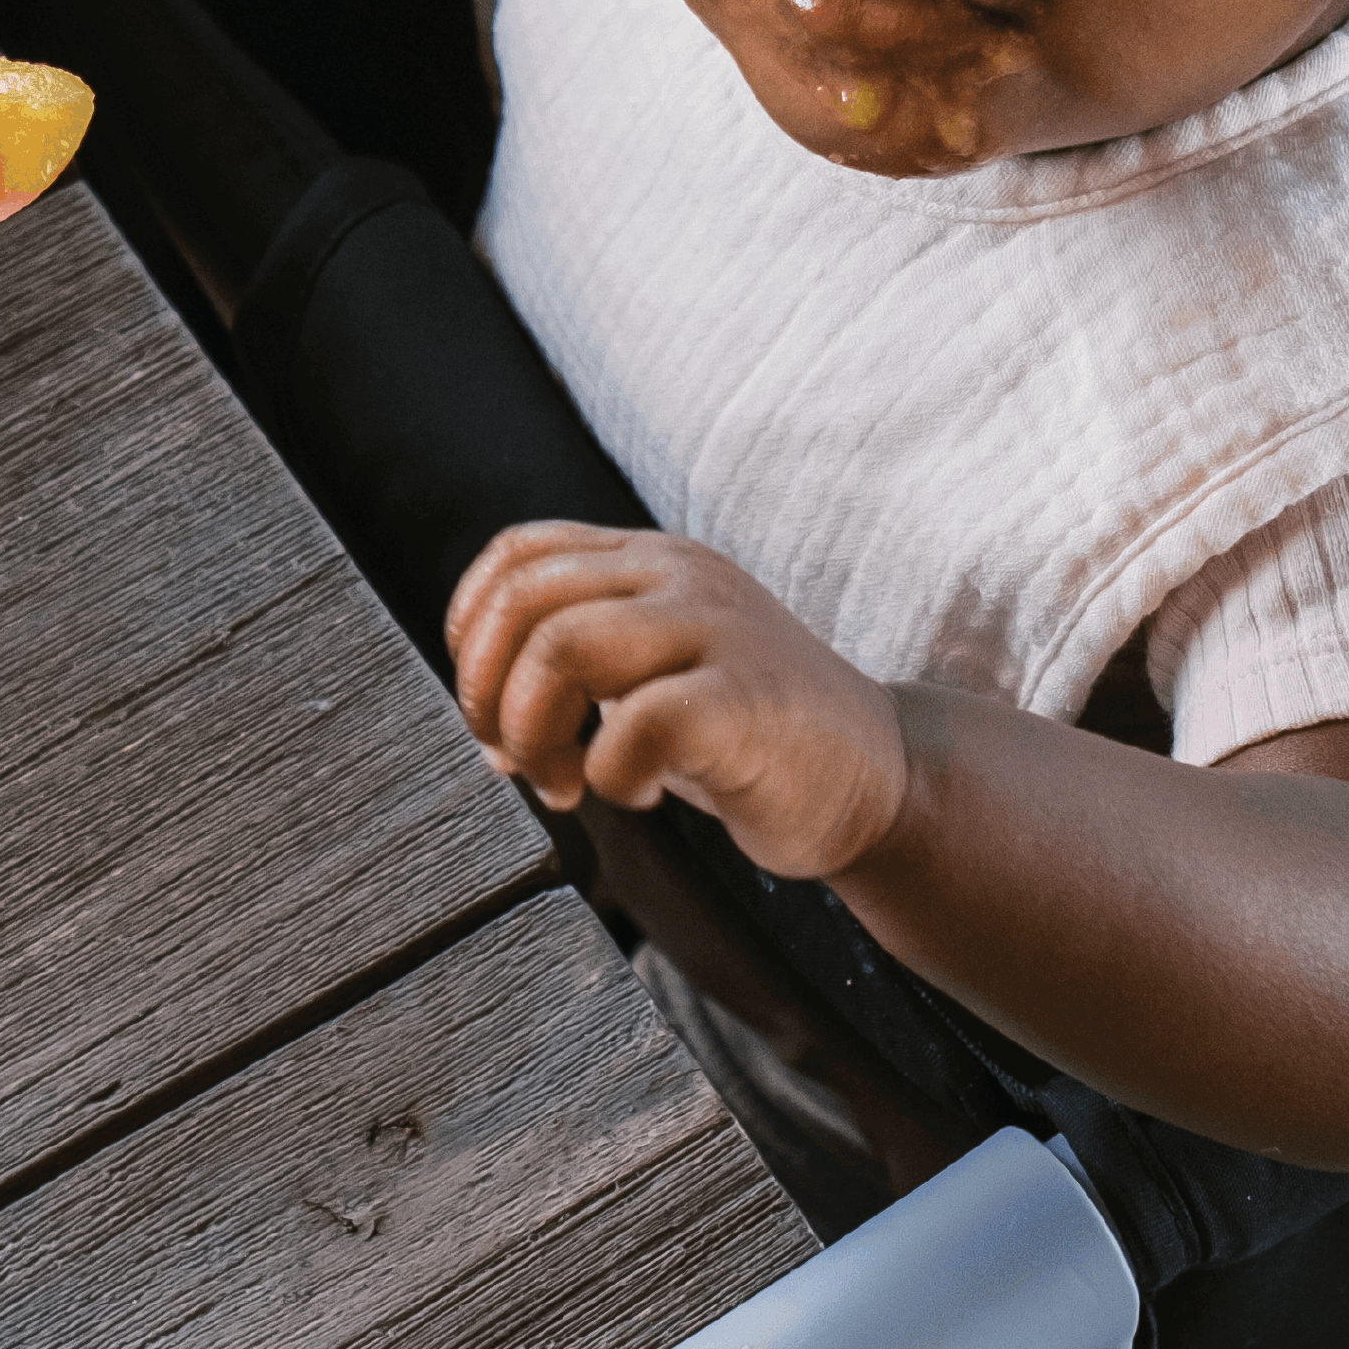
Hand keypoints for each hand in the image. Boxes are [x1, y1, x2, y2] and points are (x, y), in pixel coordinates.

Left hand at [445, 521, 910, 882]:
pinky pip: (635, 723)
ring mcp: (718, 631)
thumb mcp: (657, 668)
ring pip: (562, 646)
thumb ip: (579, 656)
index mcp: (652, 562)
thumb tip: (480, 707)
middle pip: (523, 600)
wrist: (878, 779)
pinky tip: (639, 793)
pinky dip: (609, 774)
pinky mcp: (747, 700)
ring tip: (567, 783)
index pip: (518, 555)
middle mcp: (681, 578)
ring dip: (534, 733)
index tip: (487, 708)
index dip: (471, 631)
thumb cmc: (750, 735)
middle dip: (487, 693)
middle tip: (513, 760)